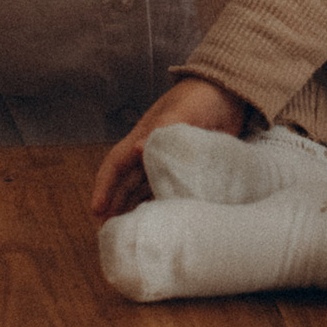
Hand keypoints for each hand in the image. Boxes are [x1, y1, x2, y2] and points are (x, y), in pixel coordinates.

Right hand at [91, 77, 246, 220]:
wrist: (230, 93)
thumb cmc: (201, 97)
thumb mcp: (181, 111)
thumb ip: (161, 129)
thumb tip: (137, 149)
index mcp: (143, 136)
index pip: (115, 164)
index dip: (104, 187)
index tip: (96, 210)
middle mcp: (150, 152)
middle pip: (126, 183)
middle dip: (115, 206)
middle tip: (111, 233)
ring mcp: (169, 162)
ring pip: (144, 189)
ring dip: (136, 209)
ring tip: (132, 233)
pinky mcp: (187, 169)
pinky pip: (169, 190)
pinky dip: (162, 204)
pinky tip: (161, 221)